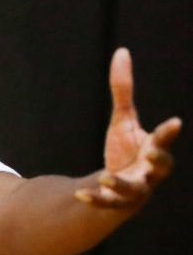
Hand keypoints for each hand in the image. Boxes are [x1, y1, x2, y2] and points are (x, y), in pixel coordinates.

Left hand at [75, 48, 180, 209]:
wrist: (118, 184)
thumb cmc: (127, 148)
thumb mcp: (122, 119)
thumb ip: (123, 90)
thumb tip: (122, 51)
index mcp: (154, 149)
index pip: (164, 139)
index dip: (168, 132)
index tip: (175, 122)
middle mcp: (150, 171)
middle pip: (160, 167)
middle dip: (158, 160)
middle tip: (150, 153)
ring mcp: (136, 189)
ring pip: (133, 190)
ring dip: (121, 184)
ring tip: (106, 177)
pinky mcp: (117, 202)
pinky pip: (107, 203)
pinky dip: (95, 199)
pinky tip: (80, 194)